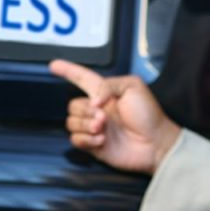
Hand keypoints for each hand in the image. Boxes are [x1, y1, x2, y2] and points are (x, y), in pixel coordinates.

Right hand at [50, 59, 180, 174]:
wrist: (156, 142)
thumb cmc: (149, 114)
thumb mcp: (133, 86)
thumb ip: (107, 86)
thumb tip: (92, 102)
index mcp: (104, 92)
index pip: (81, 78)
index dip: (67, 70)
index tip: (53, 65)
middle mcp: (97, 109)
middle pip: (73, 105)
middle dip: (86, 110)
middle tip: (103, 116)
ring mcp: (95, 128)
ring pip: (72, 122)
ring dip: (86, 125)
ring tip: (103, 128)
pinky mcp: (94, 145)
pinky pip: (76, 140)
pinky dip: (86, 139)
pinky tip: (102, 140)